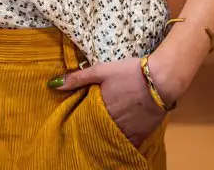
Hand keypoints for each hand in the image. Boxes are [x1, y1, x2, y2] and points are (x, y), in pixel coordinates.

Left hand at [52, 58, 167, 145]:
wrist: (161, 80)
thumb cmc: (130, 73)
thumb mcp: (101, 70)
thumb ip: (78, 78)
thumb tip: (53, 85)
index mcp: (101, 110)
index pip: (84, 121)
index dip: (79, 121)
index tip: (74, 121)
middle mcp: (113, 124)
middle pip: (98, 131)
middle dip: (92, 130)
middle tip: (87, 129)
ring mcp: (129, 130)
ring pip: (113, 139)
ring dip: (106, 136)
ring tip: (101, 134)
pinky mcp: (143, 133)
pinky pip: (129, 143)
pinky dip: (123, 142)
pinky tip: (118, 139)